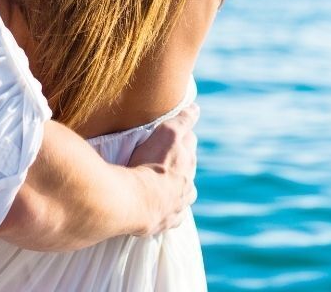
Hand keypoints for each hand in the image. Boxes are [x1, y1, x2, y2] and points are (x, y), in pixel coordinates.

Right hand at [126, 103, 199, 235]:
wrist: (135, 201)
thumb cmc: (149, 165)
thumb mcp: (167, 133)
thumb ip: (183, 120)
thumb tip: (196, 108)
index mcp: (188, 162)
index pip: (189, 143)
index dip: (179, 136)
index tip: (170, 134)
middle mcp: (188, 185)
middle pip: (187, 170)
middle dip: (178, 163)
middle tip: (160, 158)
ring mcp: (178, 206)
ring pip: (182, 195)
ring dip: (175, 189)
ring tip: (160, 185)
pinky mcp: (166, 222)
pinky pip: (172, 216)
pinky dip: (168, 210)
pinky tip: (159, 208)